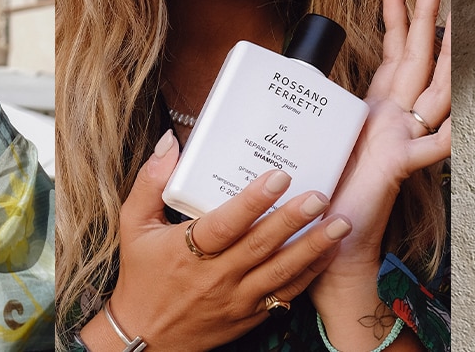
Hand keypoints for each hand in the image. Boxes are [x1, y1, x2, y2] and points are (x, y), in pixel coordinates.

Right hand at [82, 130, 352, 349]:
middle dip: (293, 220)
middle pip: (260, 246)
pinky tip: (328, 253)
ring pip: (280, 271)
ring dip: (313, 247)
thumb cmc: (142, 275)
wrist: (146, 335)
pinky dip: (309, 273)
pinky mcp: (250, 315)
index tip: (278, 177)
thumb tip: (168, 142)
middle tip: (320, 197)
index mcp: (187, 251)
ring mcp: (236, 298)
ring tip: (341, 223)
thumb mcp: (133, 225)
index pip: (224, 225)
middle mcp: (215, 276)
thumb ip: (150, 182)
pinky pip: (285, 293)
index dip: (252, 201)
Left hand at [325, 0, 450, 268]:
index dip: (397, 20)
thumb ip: (318, 107)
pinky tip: (457, 120)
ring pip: (433, 93)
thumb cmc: (329, 191)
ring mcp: (401, 141)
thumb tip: (298, 79)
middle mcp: (394, 121)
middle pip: (418, 60)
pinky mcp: (398, 166)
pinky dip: (445, 136)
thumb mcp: (320, 134)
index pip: (393, 54)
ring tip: (453, 27)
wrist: (333, 238)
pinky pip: (430, 148)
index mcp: (377, 110)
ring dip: (444, 60)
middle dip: (428, 18)